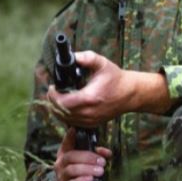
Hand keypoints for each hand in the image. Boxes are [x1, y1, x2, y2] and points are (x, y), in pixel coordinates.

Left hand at [47, 50, 170, 126]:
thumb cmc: (115, 78)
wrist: (129, 93)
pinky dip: (66, 115)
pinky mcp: (92, 124)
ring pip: (65, 119)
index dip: (53, 95)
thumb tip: (73, 56)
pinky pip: (73, 123)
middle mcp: (90, 112)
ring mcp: (91, 120)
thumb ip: (87, 57)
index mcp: (90, 98)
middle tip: (53, 92)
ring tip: (58, 98)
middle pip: (61, 112)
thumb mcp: (102, 63)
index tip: (52, 87)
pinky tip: (66, 106)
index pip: (62, 102)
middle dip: (53, 102)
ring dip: (58, 109)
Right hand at [55, 127, 111, 180]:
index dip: (70, 135)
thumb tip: (107, 153)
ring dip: (87, 169)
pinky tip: (90, 179)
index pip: (67, 141)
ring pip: (72, 169)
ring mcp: (61, 175)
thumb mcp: (88, 160)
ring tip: (100, 171)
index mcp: (66, 152)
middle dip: (88, 157)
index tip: (75, 129)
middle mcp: (61, 163)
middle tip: (102, 161)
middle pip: (71, 156)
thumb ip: (96, 154)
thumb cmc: (83, 172)